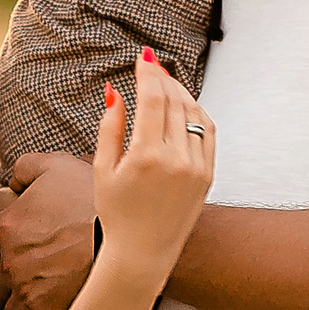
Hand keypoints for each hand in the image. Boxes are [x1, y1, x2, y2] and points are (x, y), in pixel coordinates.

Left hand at [0, 152, 96, 309]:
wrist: (126, 235)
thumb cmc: (91, 198)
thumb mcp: (55, 165)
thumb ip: (24, 167)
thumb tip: (10, 179)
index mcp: (6, 228)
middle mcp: (11, 264)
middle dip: (4, 281)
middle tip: (23, 277)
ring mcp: (29, 293)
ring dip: (18, 308)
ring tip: (35, 302)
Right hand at [90, 48, 214, 283]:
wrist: (143, 253)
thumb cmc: (116, 213)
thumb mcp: (101, 169)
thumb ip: (110, 128)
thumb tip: (116, 92)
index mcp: (146, 156)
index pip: (152, 99)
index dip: (148, 73)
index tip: (143, 56)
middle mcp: (176, 159)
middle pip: (174, 101)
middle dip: (162, 78)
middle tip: (151, 64)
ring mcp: (196, 167)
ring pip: (193, 113)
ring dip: (180, 92)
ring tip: (165, 82)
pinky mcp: (208, 175)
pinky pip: (207, 131)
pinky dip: (196, 112)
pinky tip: (183, 105)